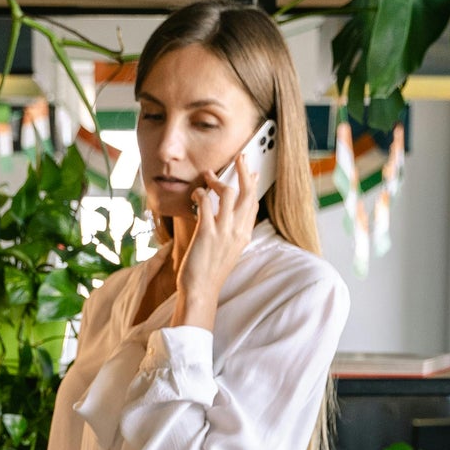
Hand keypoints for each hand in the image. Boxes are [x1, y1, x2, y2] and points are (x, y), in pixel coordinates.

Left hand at [174, 152, 259, 328]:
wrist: (200, 291)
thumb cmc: (209, 273)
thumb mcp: (227, 251)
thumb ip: (230, 232)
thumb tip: (227, 216)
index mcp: (244, 235)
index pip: (253, 204)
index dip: (253, 185)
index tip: (251, 172)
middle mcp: (237, 231)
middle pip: (247, 193)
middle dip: (244, 171)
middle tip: (239, 158)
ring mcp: (224, 231)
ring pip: (229, 193)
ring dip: (217, 181)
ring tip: (207, 177)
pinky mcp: (207, 232)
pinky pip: (206, 202)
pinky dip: (200, 193)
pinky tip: (195, 194)